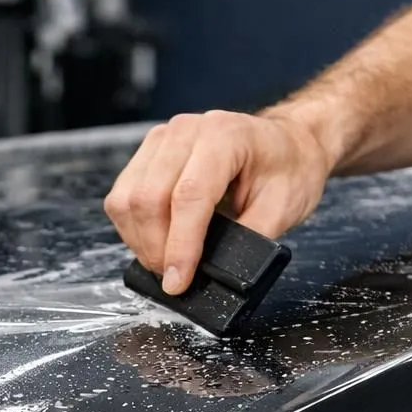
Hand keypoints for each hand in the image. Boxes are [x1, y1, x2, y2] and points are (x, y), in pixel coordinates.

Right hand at [104, 110, 329, 294]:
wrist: (286, 143)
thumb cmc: (288, 169)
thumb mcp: (283, 207)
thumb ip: (248, 239)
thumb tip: (213, 270)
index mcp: (225, 136)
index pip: (189, 195)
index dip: (180, 245)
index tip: (178, 281)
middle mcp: (186, 131)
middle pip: (149, 198)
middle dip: (156, 249)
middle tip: (175, 279)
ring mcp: (162, 139)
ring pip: (126, 199)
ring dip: (140, 241)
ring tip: (166, 262)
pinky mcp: (148, 153)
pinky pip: (122, 196)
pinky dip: (133, 228)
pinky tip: (156, 241)